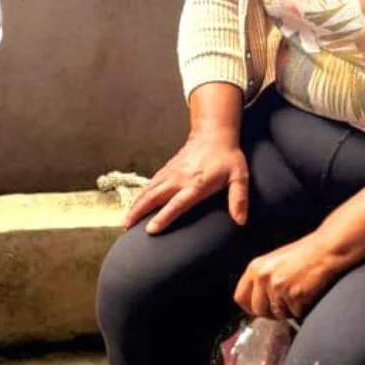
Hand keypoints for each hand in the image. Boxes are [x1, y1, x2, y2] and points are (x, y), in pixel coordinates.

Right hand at [125, 135, 249, 233]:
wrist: (213, 134)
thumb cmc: (228, 158)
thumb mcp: (240, 177)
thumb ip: (239, 199)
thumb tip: (240, 221)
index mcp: (196, 184)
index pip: (177, 203)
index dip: (163, 217)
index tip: (150, 229)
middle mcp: (179, 179)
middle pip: (154, 197)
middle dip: (138, 212)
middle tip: (125, 227)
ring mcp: (170, 173)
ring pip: (148, 190)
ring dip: (135, 205)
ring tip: (124, 221)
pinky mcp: (166, 169)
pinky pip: (149, 184)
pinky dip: (139, 196)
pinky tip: (133, 206)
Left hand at [234, 232, 344, 321]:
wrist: (326, 250)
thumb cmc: (304, 254)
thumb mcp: (273, 262)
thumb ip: (261, 279)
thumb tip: (256, 301)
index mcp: (255, 268)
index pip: (240, 297)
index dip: (250, 306)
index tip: (259, 308)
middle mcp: (263, 278)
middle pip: (258, 310)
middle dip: (271, 312)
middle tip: (284, 305)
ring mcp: (278, 288)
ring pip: (278, 314)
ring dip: (288, 311)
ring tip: (298, 294)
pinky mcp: (294, 297)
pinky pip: (295, 314)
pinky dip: (302, 309)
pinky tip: (308, 295)